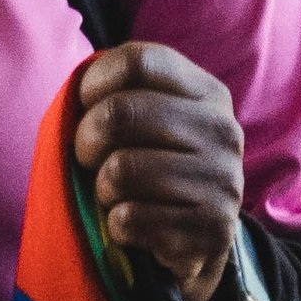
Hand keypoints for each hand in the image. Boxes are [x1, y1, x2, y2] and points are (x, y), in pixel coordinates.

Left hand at [72, 42, 243, 300]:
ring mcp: (223, 181)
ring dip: (103, 188)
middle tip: (88, 159)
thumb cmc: (153, 165)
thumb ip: (118, 93)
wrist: (196, 239)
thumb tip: (77, 90)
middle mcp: (222, 131)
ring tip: (115, 193)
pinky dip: (117, 225)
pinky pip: (129, 219)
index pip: (138, 61)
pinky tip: (132, 223)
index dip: (94, 82)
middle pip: (121, 112)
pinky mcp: (212, 230)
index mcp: (207, 93)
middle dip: (86, 140)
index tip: (85, 106)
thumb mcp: (147, 120)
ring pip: (121, 170)